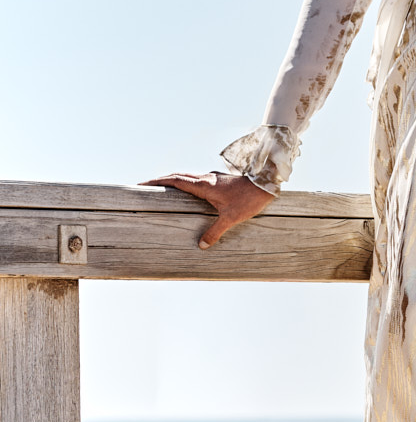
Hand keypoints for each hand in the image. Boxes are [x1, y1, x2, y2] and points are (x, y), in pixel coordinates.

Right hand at [138, 171, 275, 248]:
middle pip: (177, 176)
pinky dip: (187, 184)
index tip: (142, 184)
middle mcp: (205, 178)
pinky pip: (197, 180)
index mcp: (203, 185)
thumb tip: (201, 245)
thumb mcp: (231, 218)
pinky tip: (190, 193)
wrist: (266, 183)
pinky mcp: (220, 180)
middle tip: (148, 187)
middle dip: (161, 181)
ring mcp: (213, 178)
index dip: (157, 182)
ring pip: (188, 177)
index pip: (174, 180)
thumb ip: (215, 232)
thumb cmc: (248, 199)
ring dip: (174, 181)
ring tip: (164, 190)